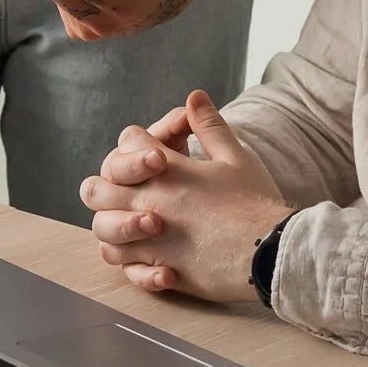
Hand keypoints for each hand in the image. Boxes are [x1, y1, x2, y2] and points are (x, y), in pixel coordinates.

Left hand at [79, 89, 287, 301]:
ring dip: (116, 227)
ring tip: (139, 227)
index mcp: (168, 171)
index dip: (138, 143)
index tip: (156, 154)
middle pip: (97, 189)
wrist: (270, 252)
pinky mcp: (161, 270)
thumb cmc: (255, 203)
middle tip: (132, 190)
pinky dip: (133, 263)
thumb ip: (209, 126)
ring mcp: (152, 240)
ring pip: (104, 233)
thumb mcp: (235, 156)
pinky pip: (126, 268)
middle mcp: (151, 202)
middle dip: (109, 184)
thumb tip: (194, 96)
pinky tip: (154, 259)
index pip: (128, 142)